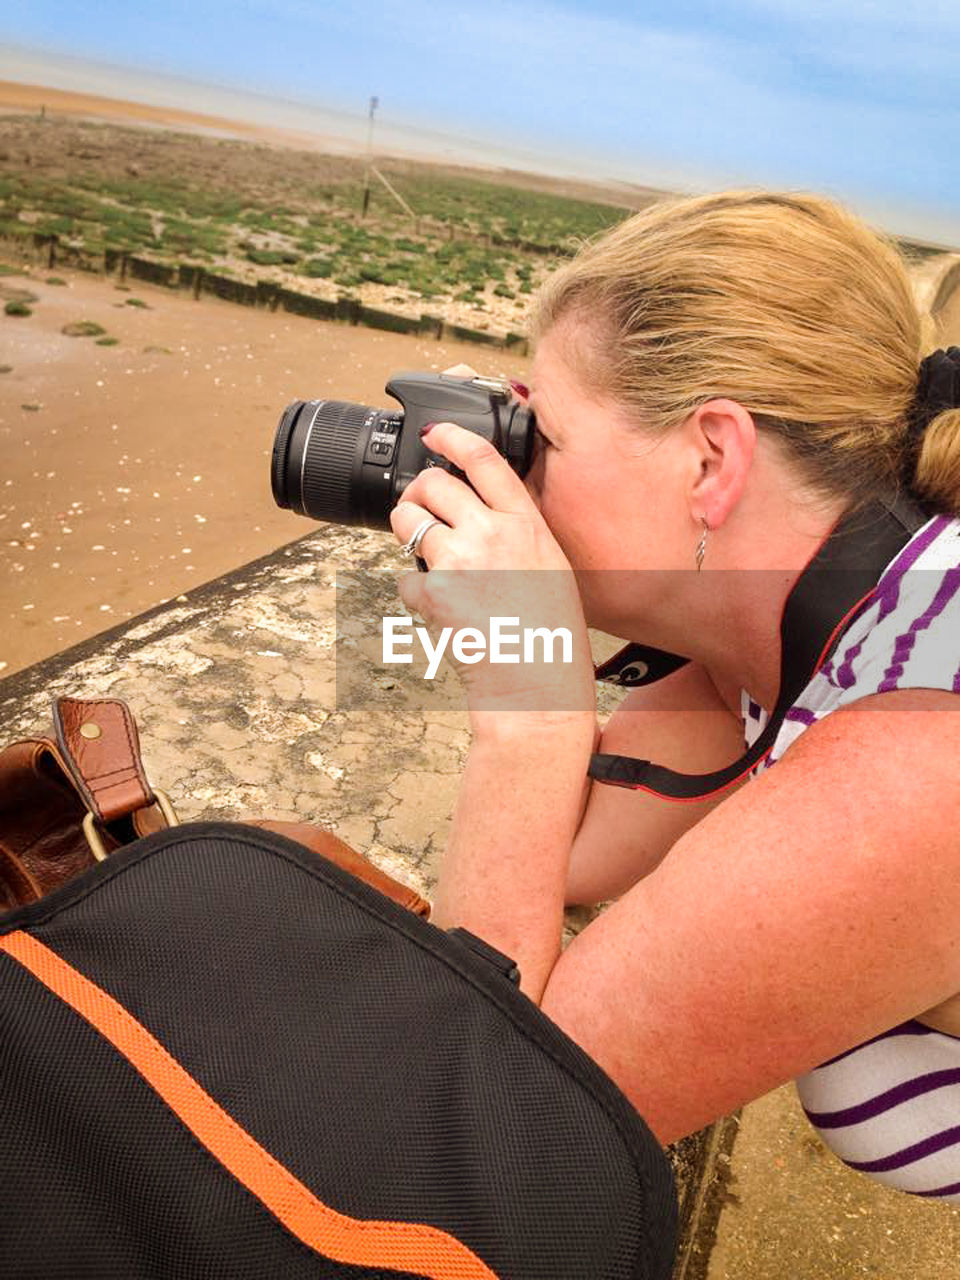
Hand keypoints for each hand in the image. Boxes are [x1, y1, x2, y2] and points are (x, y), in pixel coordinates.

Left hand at [390, 420, 595, 720]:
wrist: (535, 682)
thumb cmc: (549, 633)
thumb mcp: (550, 565)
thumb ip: (518, 530)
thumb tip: (481, 511)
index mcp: (526, 522)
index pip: (483, 459)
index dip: (452, 438)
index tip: (435, 433)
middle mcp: (492, 532)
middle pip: (434, 484)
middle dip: (418, 493)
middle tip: (419, 508)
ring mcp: (459, 559)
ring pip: (408, 521)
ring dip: (407, 532)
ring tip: (427, 558)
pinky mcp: (433, 590)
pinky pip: (405, 577)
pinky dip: (415, 591)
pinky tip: (441, 610)